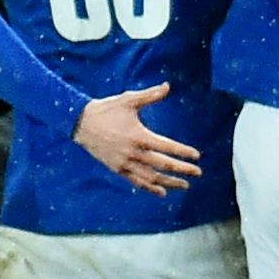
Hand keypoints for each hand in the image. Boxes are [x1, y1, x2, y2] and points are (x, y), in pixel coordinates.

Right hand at [74, 83, 201, 192]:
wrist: (80, 123)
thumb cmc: (106, 109)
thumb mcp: (128, 100)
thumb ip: (150, 95)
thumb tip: (168, 86)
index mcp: (139, 136)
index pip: (167, 147)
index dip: (183, 152)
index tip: (197, 156)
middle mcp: (134, 153)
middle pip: (163, 165)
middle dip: (182, 170)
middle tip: (197, 173)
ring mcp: (125, 163)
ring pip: (152, 178)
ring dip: (169, 183)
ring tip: (184, 186)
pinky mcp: (117, 169)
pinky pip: (136, 182)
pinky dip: (150, 188)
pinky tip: (162, 192)